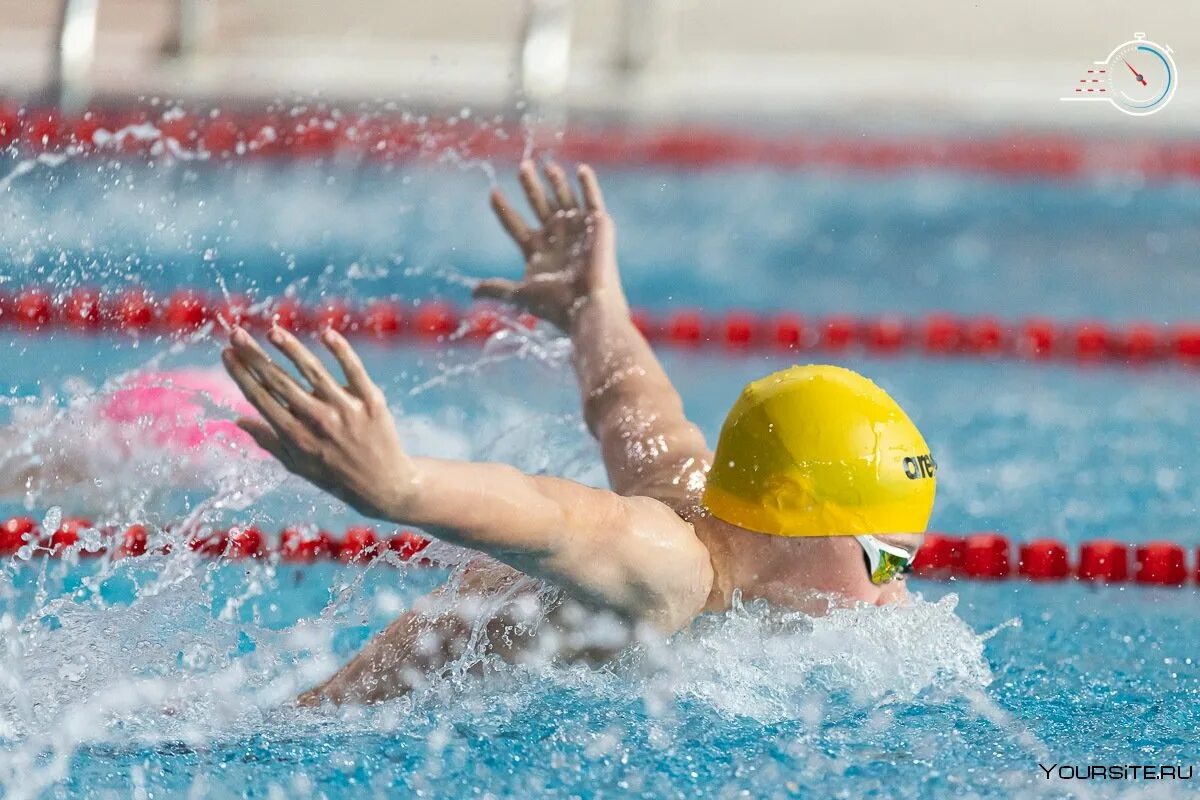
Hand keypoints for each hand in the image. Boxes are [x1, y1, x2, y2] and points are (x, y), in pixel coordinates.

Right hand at [221, 325, 413, 520]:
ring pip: (313, 371)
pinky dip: (341, 350)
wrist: (383, 484)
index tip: (226, 354)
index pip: (261, 398)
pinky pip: (353, 369)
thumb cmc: (335, 474)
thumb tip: (238, 420)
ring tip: (273, 331)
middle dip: (254, 356)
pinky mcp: (371, 400)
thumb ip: (269, 441)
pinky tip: (326, 333)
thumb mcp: (298, 465)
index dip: (241, 374)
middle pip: (279, 381)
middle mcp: (318, 421)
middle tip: (235, 333)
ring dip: (291, 348)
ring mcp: (345, 409)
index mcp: (295, 436)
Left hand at [475, 160, 623, 330]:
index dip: (504, 210)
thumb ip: (497, 288)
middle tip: (522, 167)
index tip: (493, 192)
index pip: (516, 225)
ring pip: (565, 200)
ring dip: (556, 182)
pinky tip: (581, 169)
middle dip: (531, 187)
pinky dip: (589, 185)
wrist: (588, 307)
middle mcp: (557, 238)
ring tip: (547, 165)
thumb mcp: (521, 293)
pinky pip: (593, 200)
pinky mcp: (598, 226)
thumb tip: (472, 291)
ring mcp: (578, 231)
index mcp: (538, 252)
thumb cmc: (556, 304)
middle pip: (540, 206)